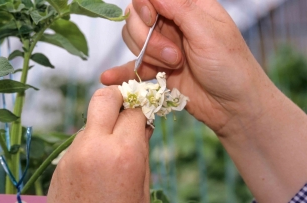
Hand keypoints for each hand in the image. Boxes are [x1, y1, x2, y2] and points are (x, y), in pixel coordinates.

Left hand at [47, 86, 152, 202]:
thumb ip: (141, 150)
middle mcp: (95, 146)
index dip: (142, 108)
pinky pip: (82, 139)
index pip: (134, 110)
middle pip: (103, 97)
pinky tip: (100, 158)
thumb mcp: (141, 186)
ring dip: (106, 122)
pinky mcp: (62, 162)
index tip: (145, 109)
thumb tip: (143, 124)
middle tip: (127, 105)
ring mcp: (74, 153)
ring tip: (115, 141)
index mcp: (124, 154)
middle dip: (118, 95)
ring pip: (92, 119)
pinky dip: (94, 139)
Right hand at [100, 0, 272, 135]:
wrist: (232, 106)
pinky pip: (133, 66)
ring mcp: (163, 47)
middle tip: (175, 56)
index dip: (145, 6)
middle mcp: (173, 24)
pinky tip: (109, 78)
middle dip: (150, 38)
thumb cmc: (230, 66)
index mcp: (189, 7)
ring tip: (173, 67)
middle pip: (137, 18)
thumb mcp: (208, 33)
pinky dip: (122, 72)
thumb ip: (180, 8)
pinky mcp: (158, 70)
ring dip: (148, 56)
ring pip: (133, 40)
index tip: (152, 21)